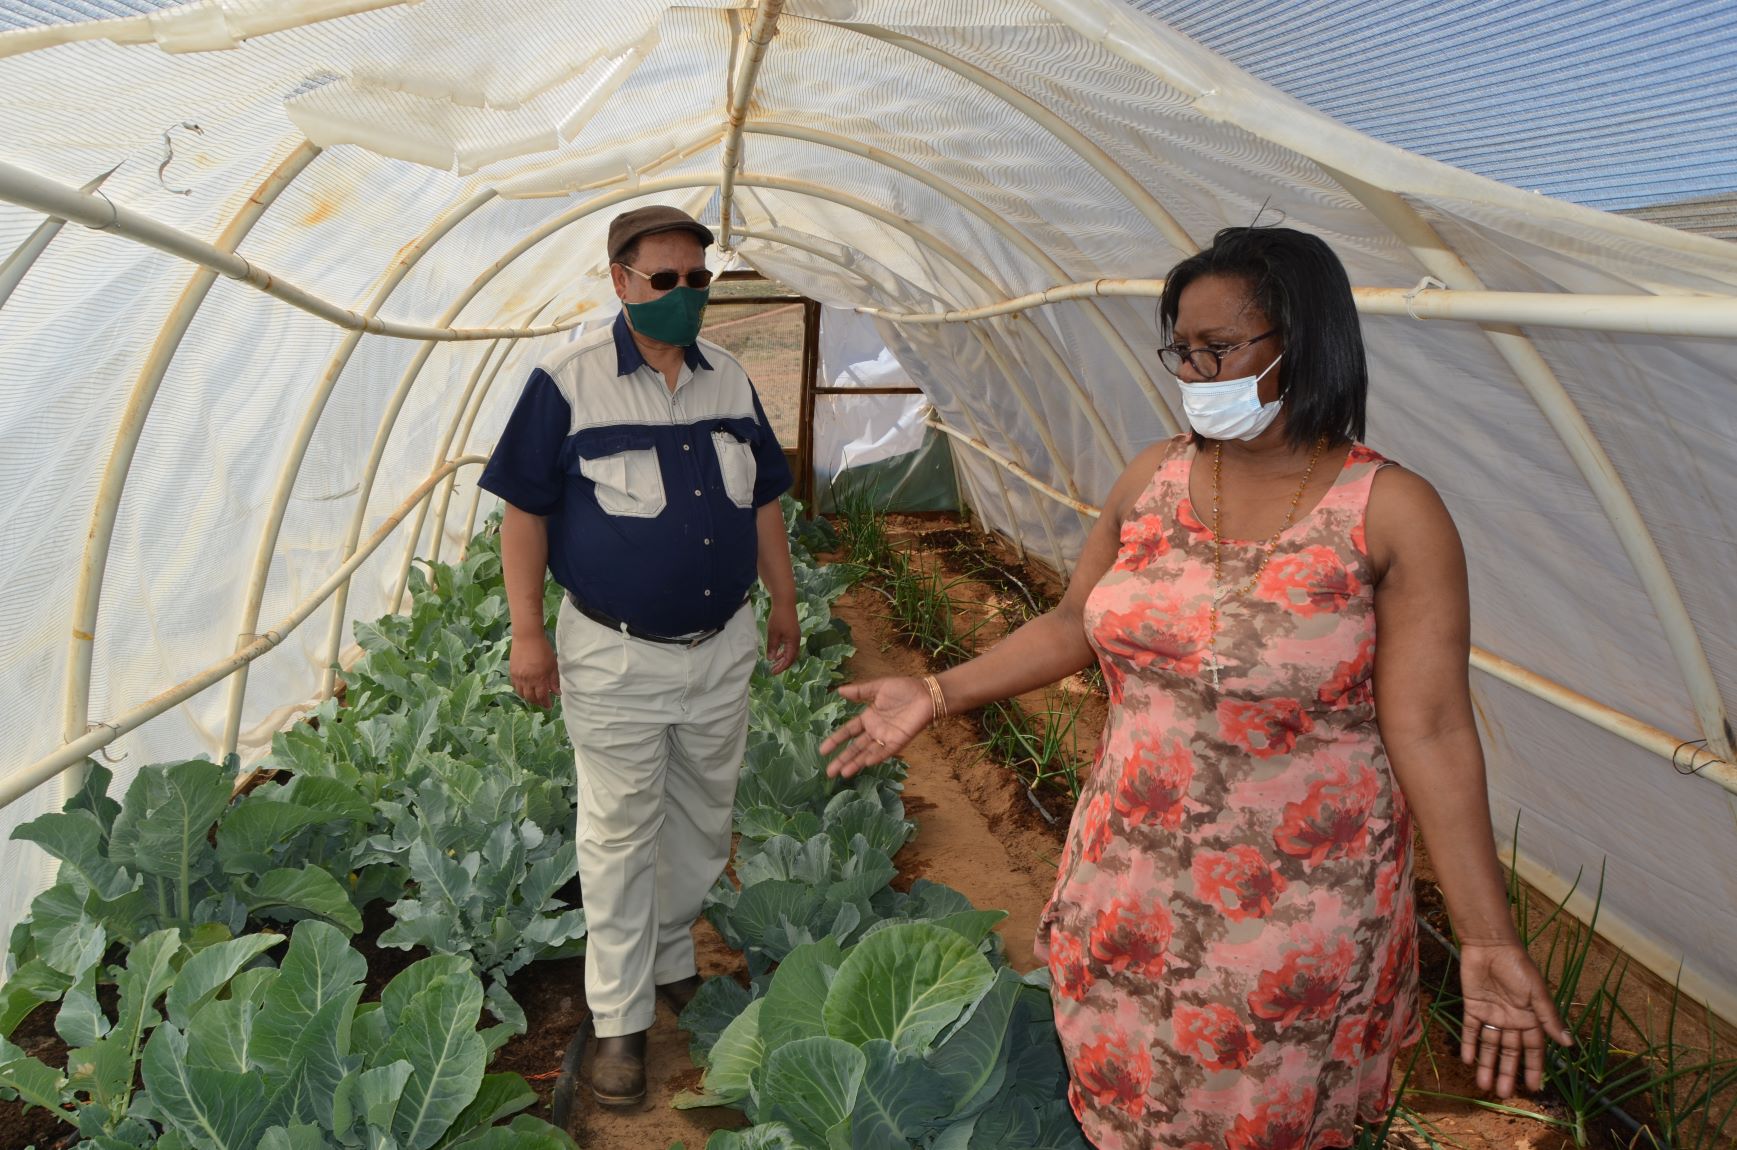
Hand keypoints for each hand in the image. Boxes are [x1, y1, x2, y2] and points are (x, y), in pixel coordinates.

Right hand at [509, 631, 560, 708]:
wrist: (527, 638)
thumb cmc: (543, 650)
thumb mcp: (553, 664)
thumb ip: (554, 680)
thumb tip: (557, 693)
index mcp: (540, 678)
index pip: (542, 696)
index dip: (545, 703)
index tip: (549, 706)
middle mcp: (528, 680)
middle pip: (531, 698)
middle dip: (537, 702)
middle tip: (542, 702)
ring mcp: (518, 677)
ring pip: (522, 694)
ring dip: (528, 698)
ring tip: (534, 697)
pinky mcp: (512, 673)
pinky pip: (515, 687)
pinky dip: (520, 691)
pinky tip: (525, 689)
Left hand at [765, 600, 799, 674]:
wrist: (785, 603)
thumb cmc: (778, 618)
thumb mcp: (773, 634)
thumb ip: (772, 647)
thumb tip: (771, 659)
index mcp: (793, 642)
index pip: (789, 659)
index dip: (781, 667)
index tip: (773, 672)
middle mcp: (796, 640)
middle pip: (792, 657)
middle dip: (783, 664)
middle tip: (773, 670)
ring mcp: (795, 636)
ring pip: (791, 651)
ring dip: (783, 658)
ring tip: (775, 662)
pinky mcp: (793, 632)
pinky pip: (790, 646)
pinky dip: (784, 651)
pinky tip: (777, 651)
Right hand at [819, 677, 936, 777]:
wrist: (926, 693)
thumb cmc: (904, 689)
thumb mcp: (878, 687)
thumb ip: (860, 691)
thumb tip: (839, 691)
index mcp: (868, 718)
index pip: (848, 732)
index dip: (836, 740)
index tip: (823, 750)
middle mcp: (875, 731)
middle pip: (855, 748)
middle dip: (842, 759)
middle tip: (829, 772)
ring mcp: (886, 738)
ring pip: (867, 753)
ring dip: (856, 763)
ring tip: (843, 773)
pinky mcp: (898, 741)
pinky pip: (885, 751)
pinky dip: (876, 757)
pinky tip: (865, 763)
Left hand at [1457, 941, 1572, 1096]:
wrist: (1491, 946)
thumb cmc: (1518, 967)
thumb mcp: (1536, 994)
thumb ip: (1548, 1019)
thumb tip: (1568, 1044)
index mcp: (1530, 1018)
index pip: (1533, 1050)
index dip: (1533, 1068)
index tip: (1534, 1088)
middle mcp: (1512, 1020)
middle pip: (1510, 1052)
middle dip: (1507, 1073)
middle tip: (1504, 1095)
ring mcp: (1492, 1014)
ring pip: (1490, 1045)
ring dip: (1487, 1064)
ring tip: (1484, 1086)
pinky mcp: (1473, 1007)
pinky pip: (1471, 1030)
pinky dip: (1469, 1044)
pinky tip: (1467, 1061)